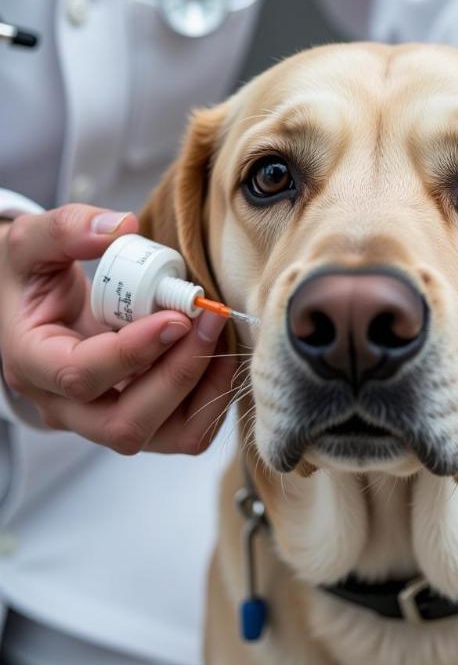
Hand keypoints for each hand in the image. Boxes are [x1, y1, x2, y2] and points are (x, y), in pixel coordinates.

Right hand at [0, 205, 237, 453]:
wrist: (38, 310)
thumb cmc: (32, 279)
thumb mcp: (30, 244)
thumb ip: (66, 229)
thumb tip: (122, 227)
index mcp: (33, 364)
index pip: (81, 376)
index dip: (133, 352)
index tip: (177, 316)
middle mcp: (67, 407)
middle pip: (127, 424)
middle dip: (180, 374)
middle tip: (210, 321)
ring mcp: (107, 420)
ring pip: (166, 437)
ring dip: (205, 389)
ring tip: (219, 335)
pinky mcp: (143, 419)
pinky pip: (187, 431)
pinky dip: (213, 395)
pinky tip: (219, 350)